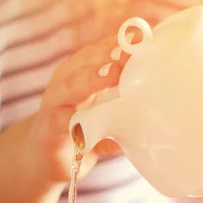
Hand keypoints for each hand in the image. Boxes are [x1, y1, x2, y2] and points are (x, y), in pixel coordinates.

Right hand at [27, 36, 125, 183]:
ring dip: (91, 79)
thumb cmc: (80, 133)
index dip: (116, 46)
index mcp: (79, 75)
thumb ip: (123, 108)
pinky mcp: (47, 130)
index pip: (97, 54)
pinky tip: (87, 125)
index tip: (139, 40)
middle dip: (105, 56)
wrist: (46, 162)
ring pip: (69, 86)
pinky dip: (73, 123)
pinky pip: (59, 122)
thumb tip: (156, 107)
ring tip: (113, 74)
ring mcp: (53, 105)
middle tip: (128, 54)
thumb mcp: (106, 116)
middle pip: (82, 63)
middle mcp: (64, 84)